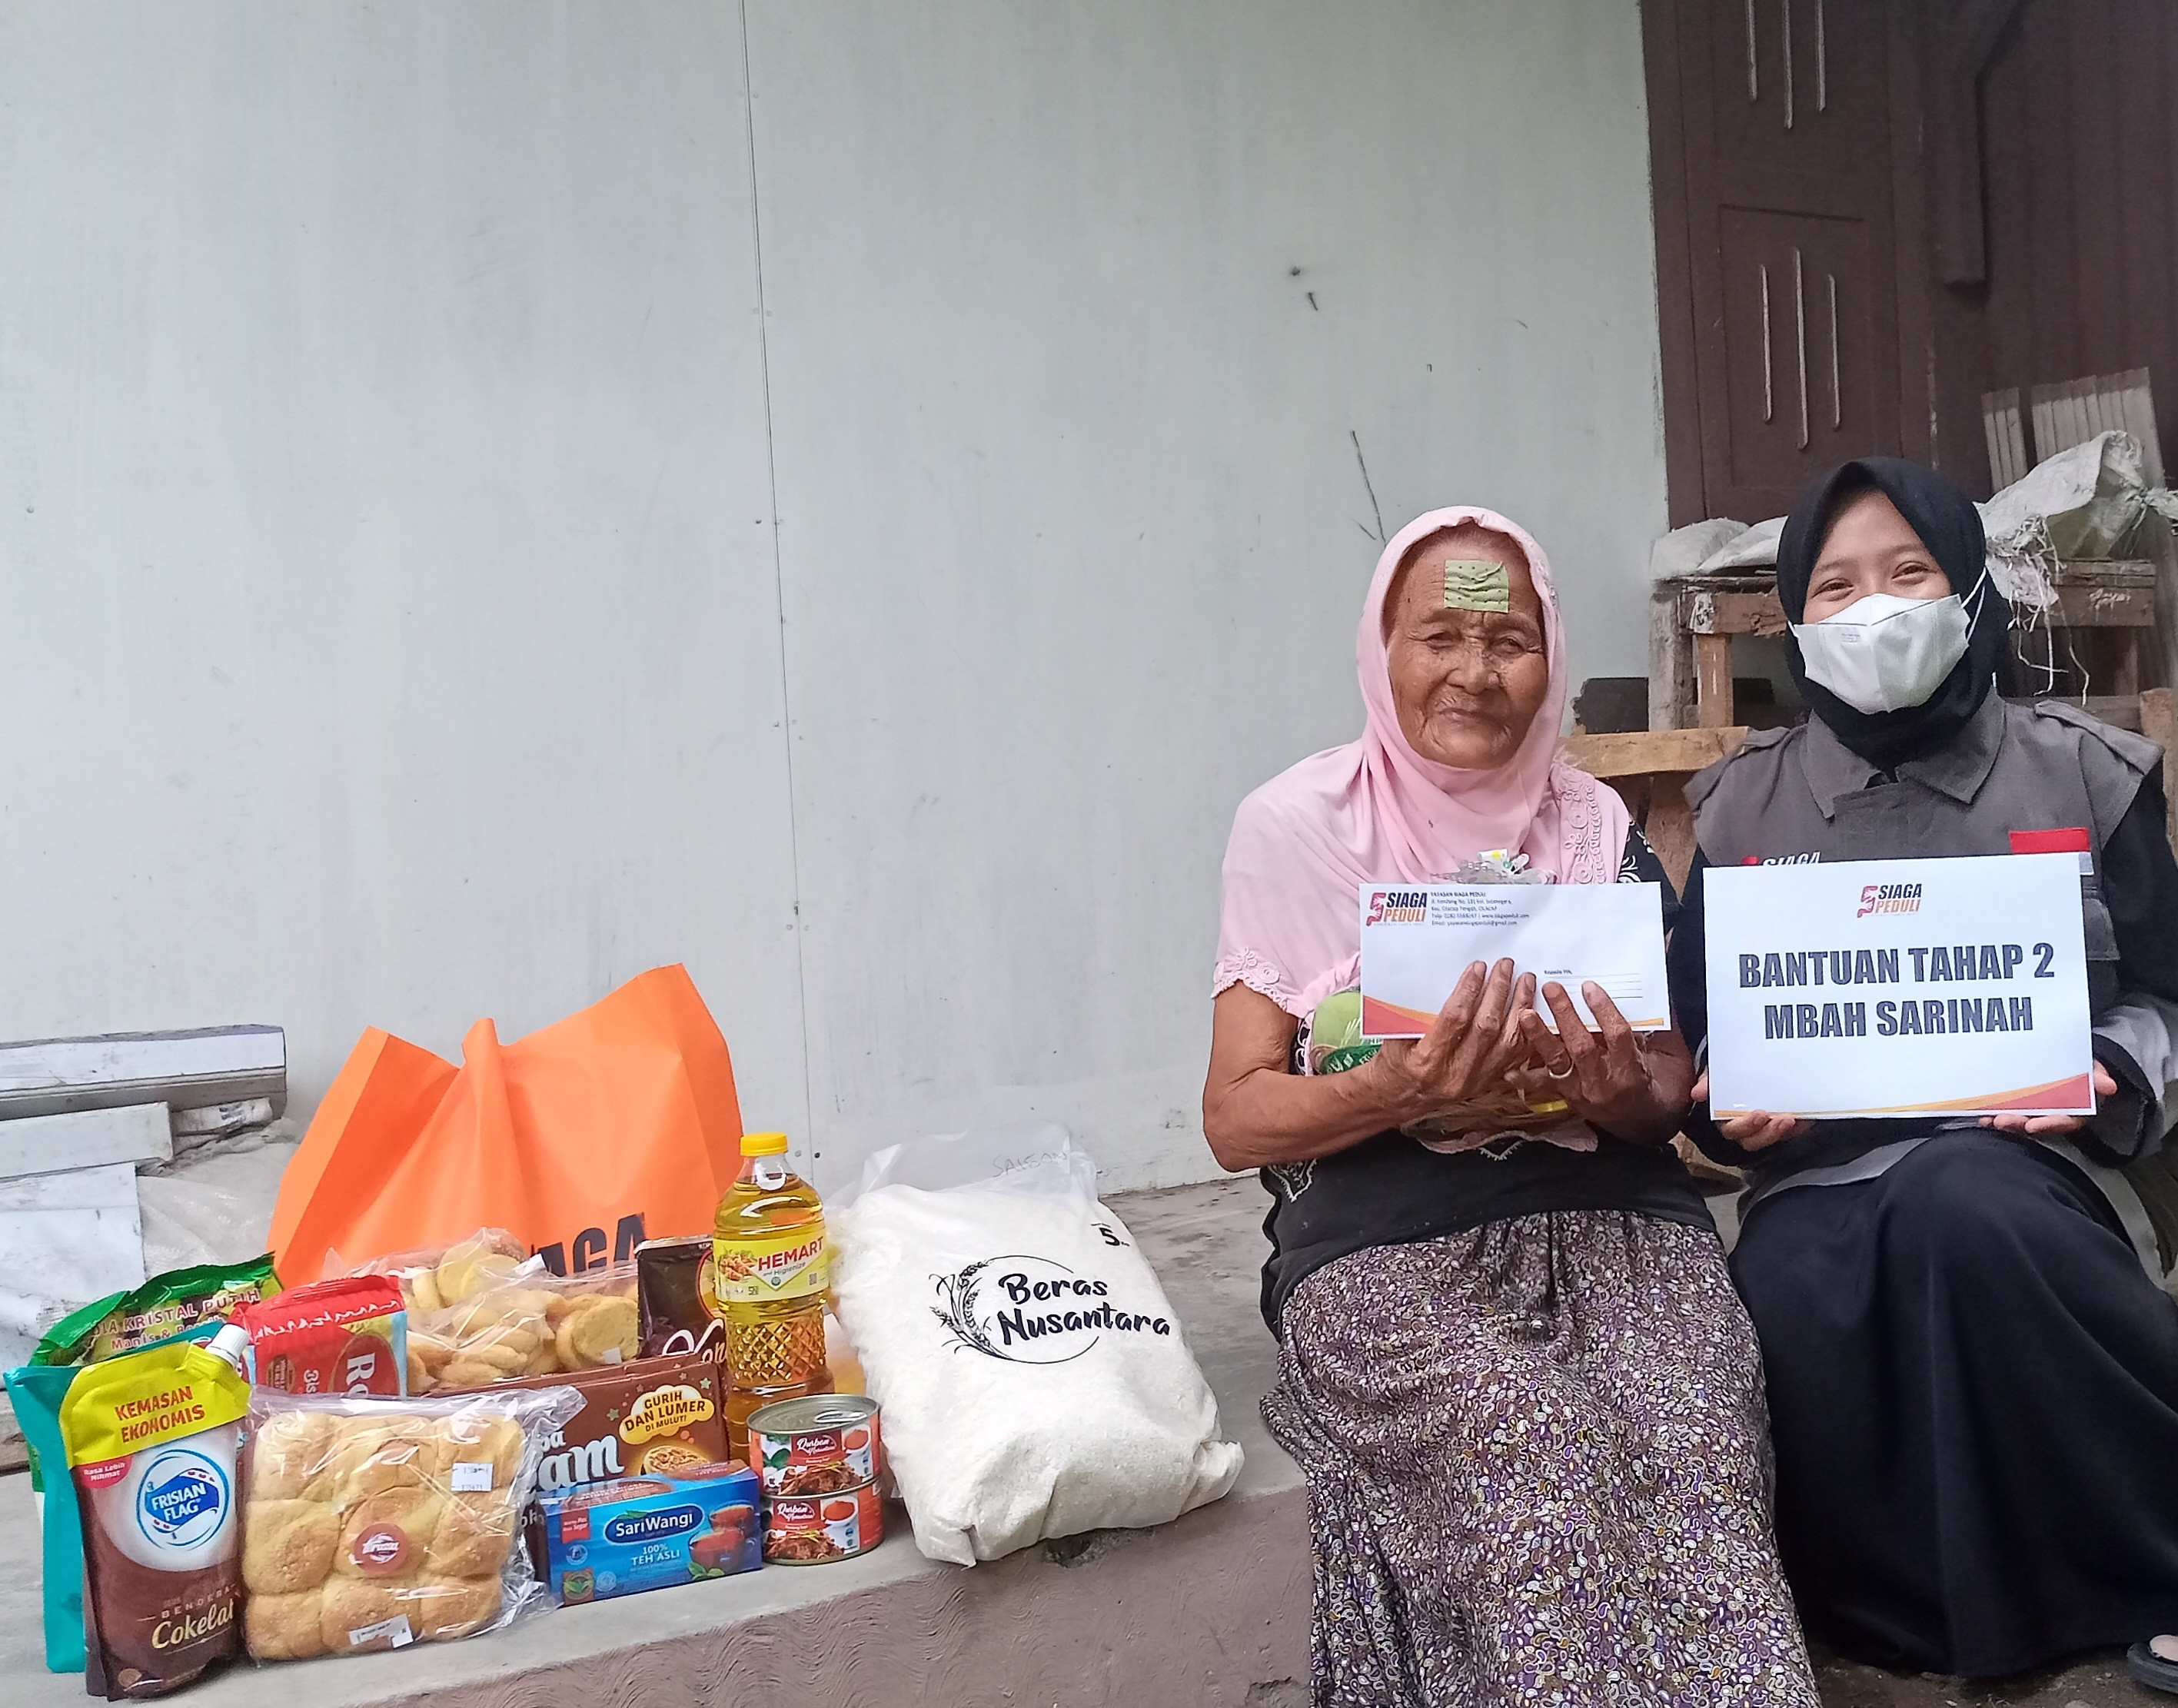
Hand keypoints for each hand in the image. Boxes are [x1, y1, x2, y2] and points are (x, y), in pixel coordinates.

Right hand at [1370, 959, 1535, 1119]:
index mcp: (1428, 1061)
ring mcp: (1476, 1081)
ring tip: (1525, 982)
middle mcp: (1456, 1074)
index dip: (1469, 991)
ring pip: (1508, 1042)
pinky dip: (1526, 1031)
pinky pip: (1516, 1056)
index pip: (1455, 1020)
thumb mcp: (1396, 1035)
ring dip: (1519, 1008)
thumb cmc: (1396, 1061)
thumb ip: (1418, 1012)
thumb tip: (1446, 977)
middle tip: (1505, 966)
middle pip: (1487, 1028)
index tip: (1478, 967)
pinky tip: (1531, 1010)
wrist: (1400, 1097)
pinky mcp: (1488, 1082)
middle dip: (1498, 992)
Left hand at [1519, 981, 1688, 1142]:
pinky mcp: (1566, 1096)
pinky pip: (1543, 1084)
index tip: (1590, 987)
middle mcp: (1603, 1083)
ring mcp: (1581, 1092)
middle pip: (1582, 1047)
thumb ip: (1653, 1027)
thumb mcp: (1665, 1057)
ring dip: (1540, 1037)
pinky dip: (1525, 1076)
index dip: (1605, 1011)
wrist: (1644, 1121)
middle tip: (1551, 988)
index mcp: (1631, 1071)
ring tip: (1525, 1014)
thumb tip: (1648, 988)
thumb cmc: (1656, 1082)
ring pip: (1558, 1063)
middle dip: (1566, 1016)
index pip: (1618, 1037)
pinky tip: (1508, 1068)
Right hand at [1688, 1071, 1808, 1152]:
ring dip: (1783, 1132)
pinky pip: (1792, 1133)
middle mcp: (1745, 1129)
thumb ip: (1708, 1082)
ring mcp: (1765, 1129)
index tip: (1760, 1114)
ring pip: (1773, 1139)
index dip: (1746, 1126)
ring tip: (1794, 1118)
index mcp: (1726, 1119)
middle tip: (1783, 1119)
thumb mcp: (1717, 1073)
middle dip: (1769, 1133)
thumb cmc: (1729, 1074)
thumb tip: (1697, 1093)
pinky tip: (1807, 1118)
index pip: (1733, 1130)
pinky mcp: (1782, 1127)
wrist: (1747, 1068)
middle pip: (1754, 1141)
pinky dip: (1800, 1127)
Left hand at [1980, 1062, 2117, 1136]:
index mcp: (2074, 1109)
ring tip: (1987, 1118)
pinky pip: (2007, 1109)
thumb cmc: (2082, 1066)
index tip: (2032, 1126)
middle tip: (2000, 1121)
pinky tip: (1982, 1112)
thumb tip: (2109, 1086)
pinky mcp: (2021, 1103)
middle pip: (2036, 1122)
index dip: (2049, 1124)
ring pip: (2020, 1118)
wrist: (2070, 1057)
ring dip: (2003, 1120)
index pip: (2064, 1122)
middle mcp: (2053, 1113)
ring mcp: (2036, 1109)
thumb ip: (2098, 1077)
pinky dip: (1994, 1111)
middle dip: (2018, 1123)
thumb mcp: (2092, 1068)